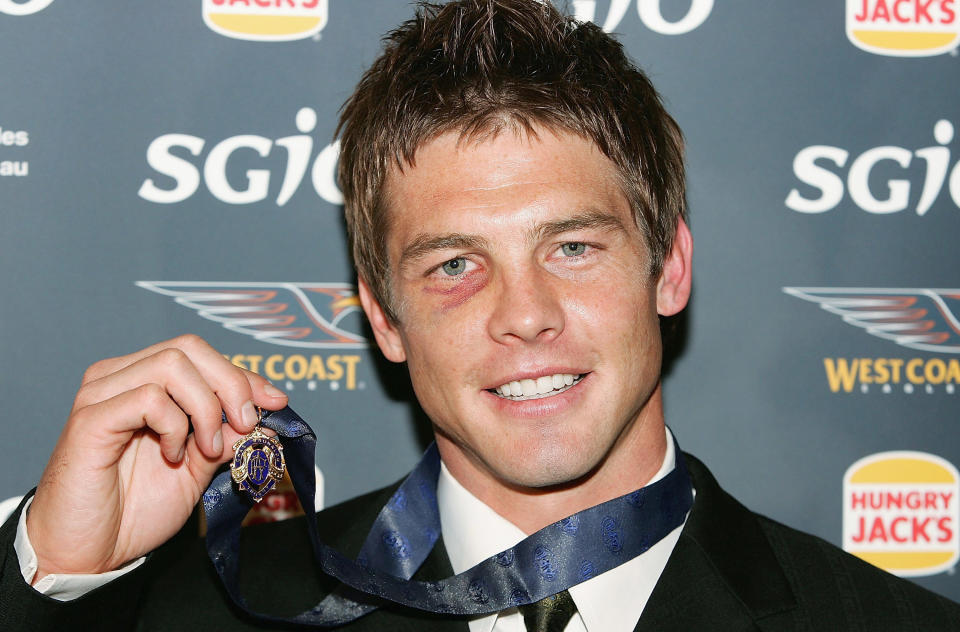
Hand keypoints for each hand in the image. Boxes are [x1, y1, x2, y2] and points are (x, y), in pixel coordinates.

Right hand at [25, 334, 287, 578]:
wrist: (88, 553)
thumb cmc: (133, 510)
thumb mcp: (197, 468)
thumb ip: (225, 436)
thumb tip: (266, 415)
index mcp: (142, 382)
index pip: (201, 355)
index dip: (243, 375)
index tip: (275, 401)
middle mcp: (118, 378)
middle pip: (188, 347)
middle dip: (230, 384)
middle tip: (243, 426)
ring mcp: (101, 394)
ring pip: (172, 364)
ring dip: (204, 408)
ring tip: (205, 449)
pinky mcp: (90, 419)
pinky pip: (147, 397)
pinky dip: (174, 425)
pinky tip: (172, 455)